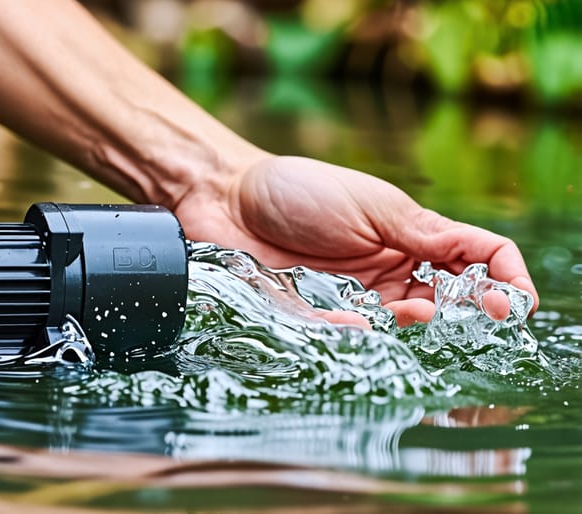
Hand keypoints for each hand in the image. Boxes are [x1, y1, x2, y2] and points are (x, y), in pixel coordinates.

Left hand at [174, 155, 537, 324]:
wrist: (227, 195)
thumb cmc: (298, 189)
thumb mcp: (371, 204)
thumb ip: (423, 235)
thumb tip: (482, 263)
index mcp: (413, 237)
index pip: (476, 259)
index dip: (501, 281)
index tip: (509, 303)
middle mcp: (389, 271)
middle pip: (443, 304)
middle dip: (452, 314)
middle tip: (436, 311)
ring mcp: (353, 296)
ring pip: (397, 328)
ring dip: (404, 326)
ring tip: (395, 312)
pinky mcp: (313, 314)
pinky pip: (341, 336)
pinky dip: (351, 333)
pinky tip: (353, 322)